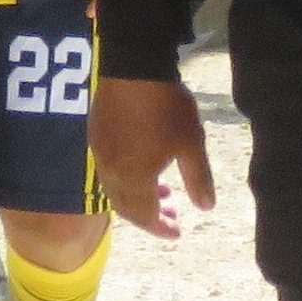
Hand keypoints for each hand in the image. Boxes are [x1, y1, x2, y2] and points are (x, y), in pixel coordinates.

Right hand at [91, 74, 216, 236]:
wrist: (134, 67)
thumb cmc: (167, 108)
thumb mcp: (192, 144)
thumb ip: (198, 179)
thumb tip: (206, 208)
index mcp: (133, 179)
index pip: (145, 216)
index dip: (161, 228)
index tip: (177, 233)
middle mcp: (111, 172)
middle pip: (125, 207)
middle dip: (149, 216)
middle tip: (172, 215)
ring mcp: (100, 152)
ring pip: (115, 188)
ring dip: (138, 197)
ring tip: (164, 191)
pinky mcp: (95, 134)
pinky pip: (108, 169)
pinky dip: (126, 178)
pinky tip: (143, 166)